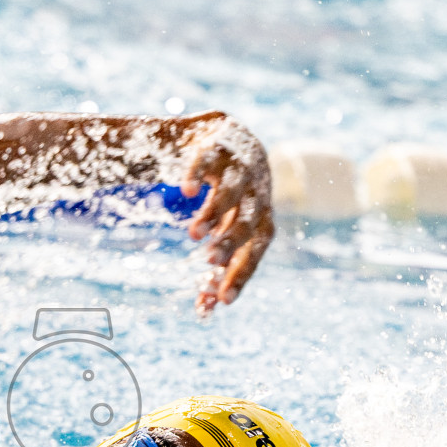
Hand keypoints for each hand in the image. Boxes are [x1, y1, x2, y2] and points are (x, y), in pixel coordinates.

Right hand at [180, 117, 274, 314]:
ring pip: (231, 191)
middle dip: (231, 241)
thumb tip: (205, 312)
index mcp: (261, 214)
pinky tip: (185, 192)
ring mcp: (239, 166)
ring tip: (194, 235)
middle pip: (248, 219)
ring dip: (215, 213)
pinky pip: (208, 159)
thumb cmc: (227, 195)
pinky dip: (199, 174)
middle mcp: (256, 191)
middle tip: (209, 260)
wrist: (225, 134)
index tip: (223, 300)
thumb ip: (215, 266)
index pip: (257, 248)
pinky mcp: (217, 144)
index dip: (243, 272)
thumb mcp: (224, 229)